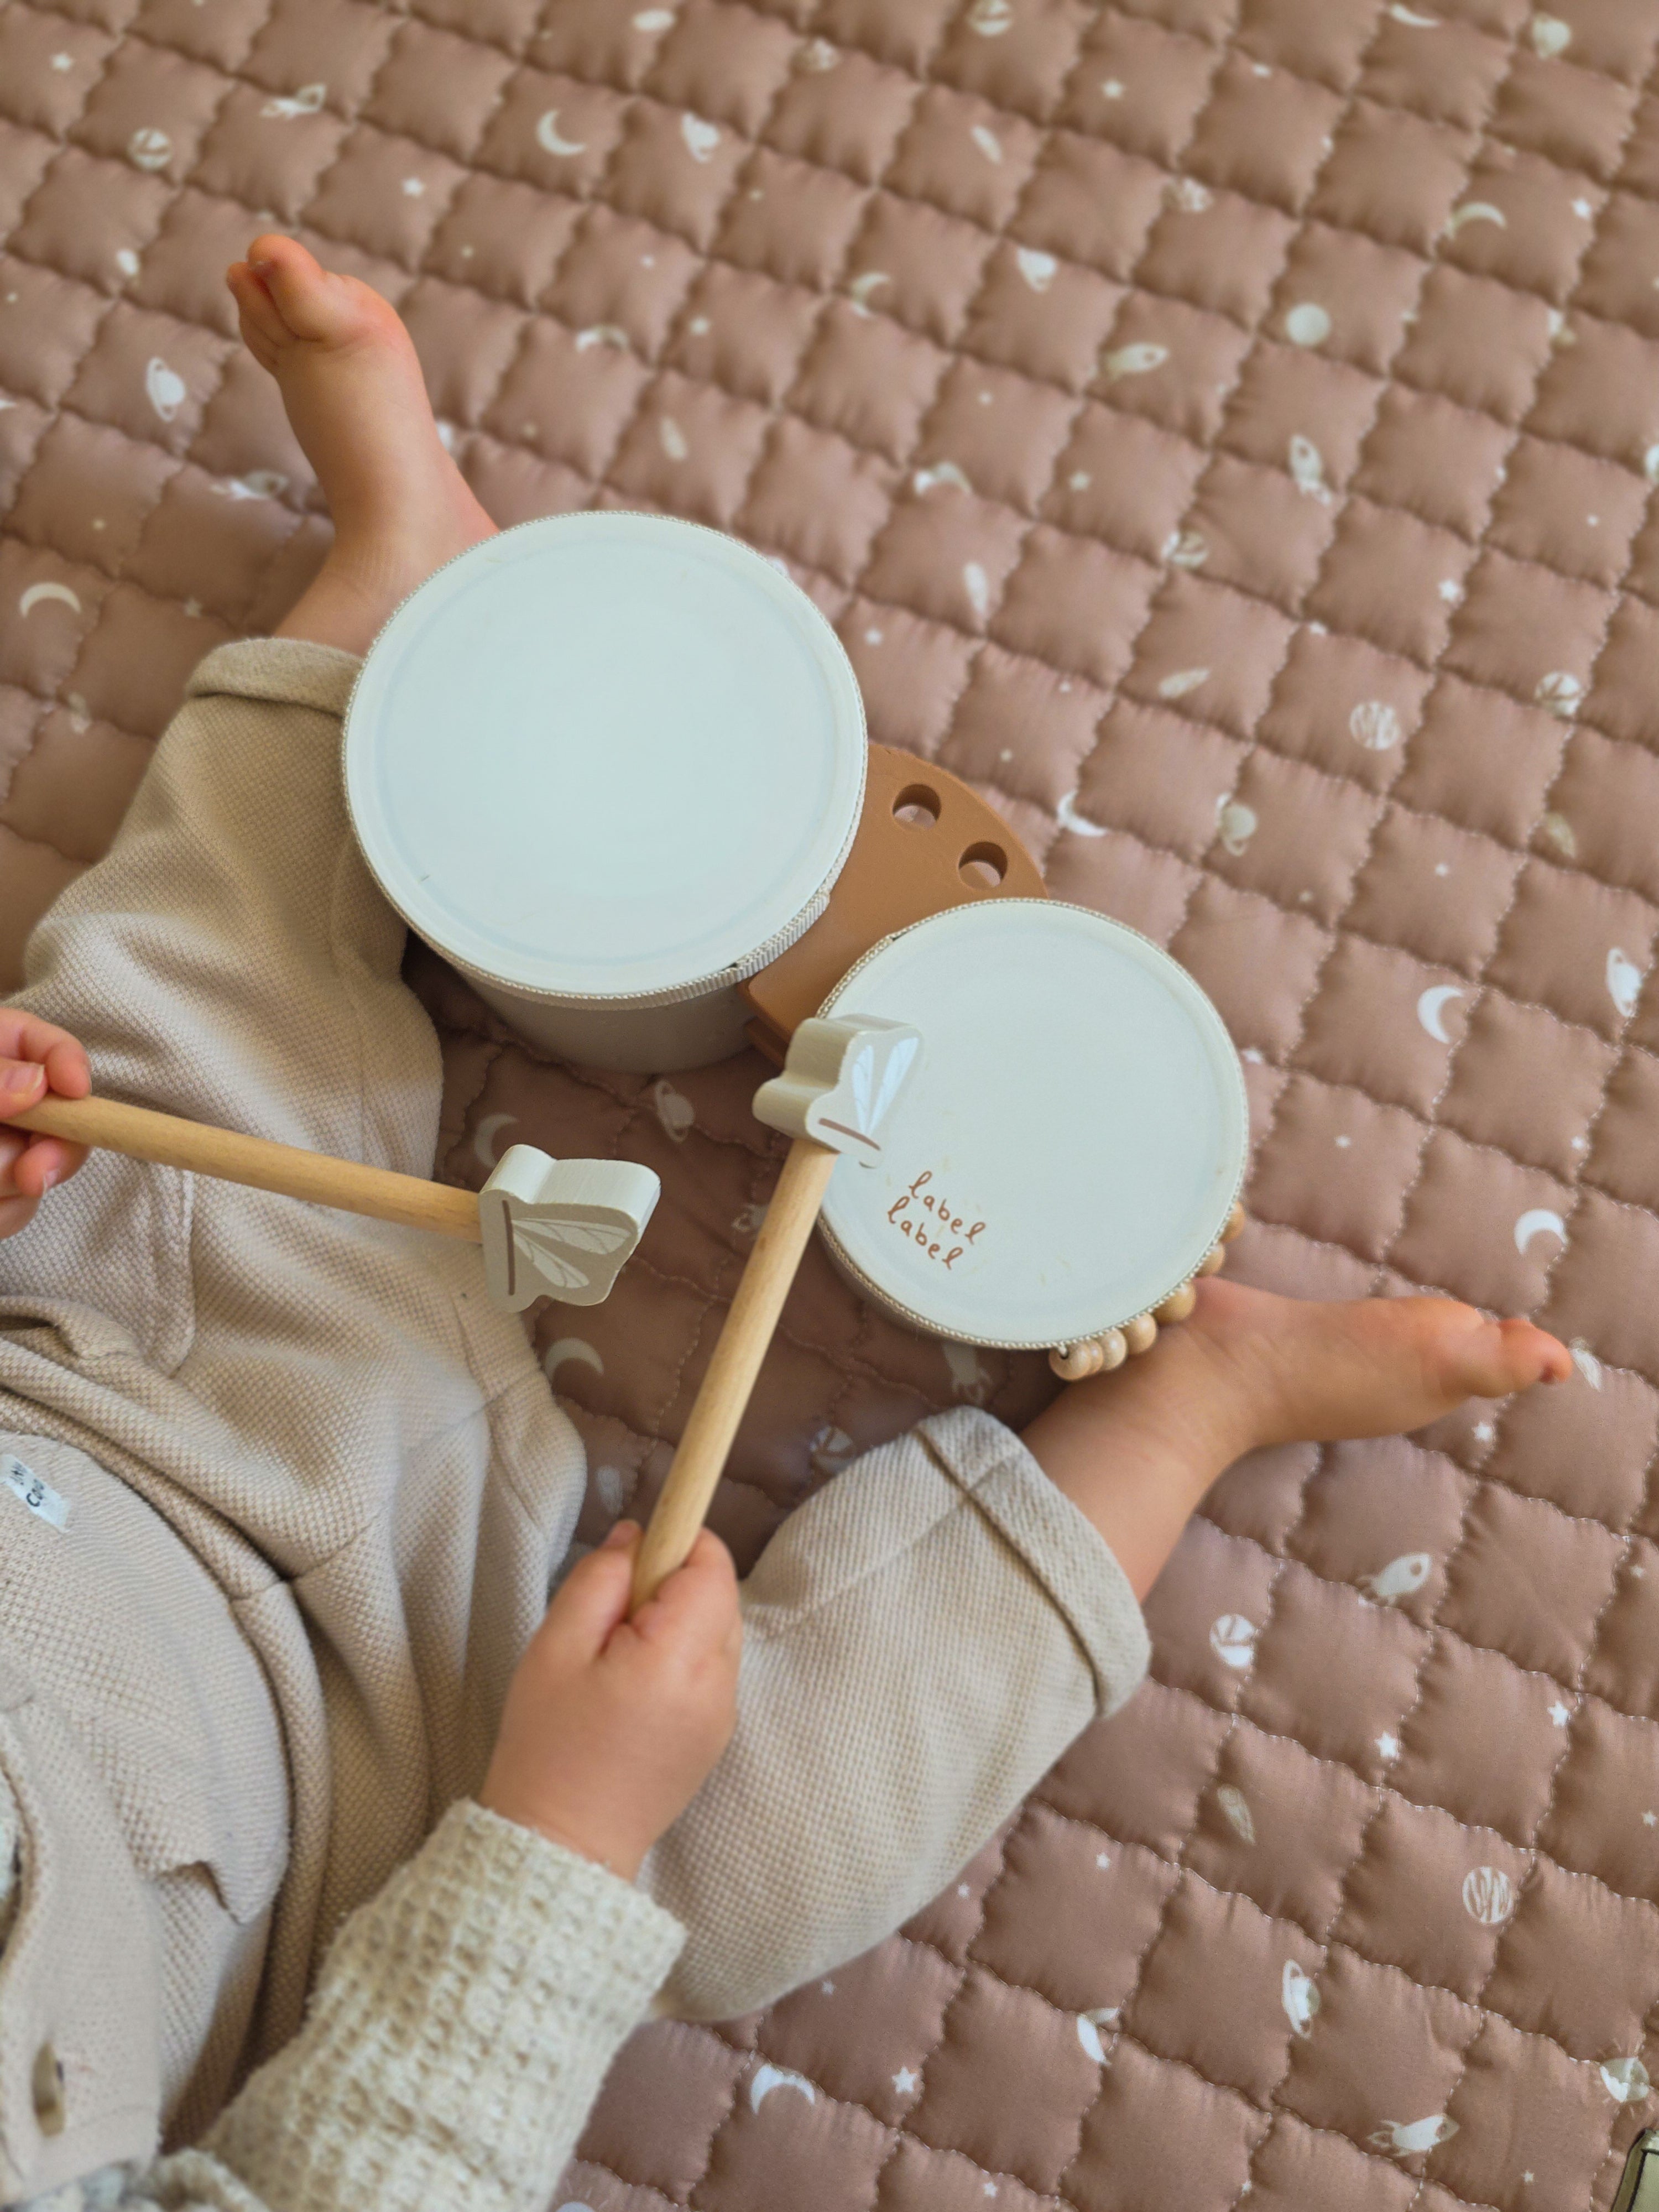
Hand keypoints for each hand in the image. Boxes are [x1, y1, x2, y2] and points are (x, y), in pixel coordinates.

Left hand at [0, 1012, 89, 1240]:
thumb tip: (35, 1083)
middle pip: (64, 1120)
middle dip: (54, 1150)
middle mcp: (8, 1106)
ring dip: (10, 1187)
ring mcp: (4, 1152)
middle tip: (34, 1175)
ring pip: (41, 1172)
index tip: (76, 1089)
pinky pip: (18, 1210)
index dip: (68, 1064)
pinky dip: (2, 1214)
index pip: (47, 1048)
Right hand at [479, 1521, 740, 1880]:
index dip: (677, 1544)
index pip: (711, 1567)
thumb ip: (600, 1579)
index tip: (634, 1557)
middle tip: (611, 1617)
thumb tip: (636, 1536)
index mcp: (680, 1659)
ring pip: (718, 1631)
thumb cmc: (548, 1747)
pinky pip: (713, 1670)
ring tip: (617, 1656)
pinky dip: (682, 1657)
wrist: (560, 1848)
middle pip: (719, 1596)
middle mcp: (719, 1685)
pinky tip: (632, 1686)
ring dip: (678, 1622)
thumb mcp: (555, 1648)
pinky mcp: (716, 1736)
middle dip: (673, 1585)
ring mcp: (724, 1715)